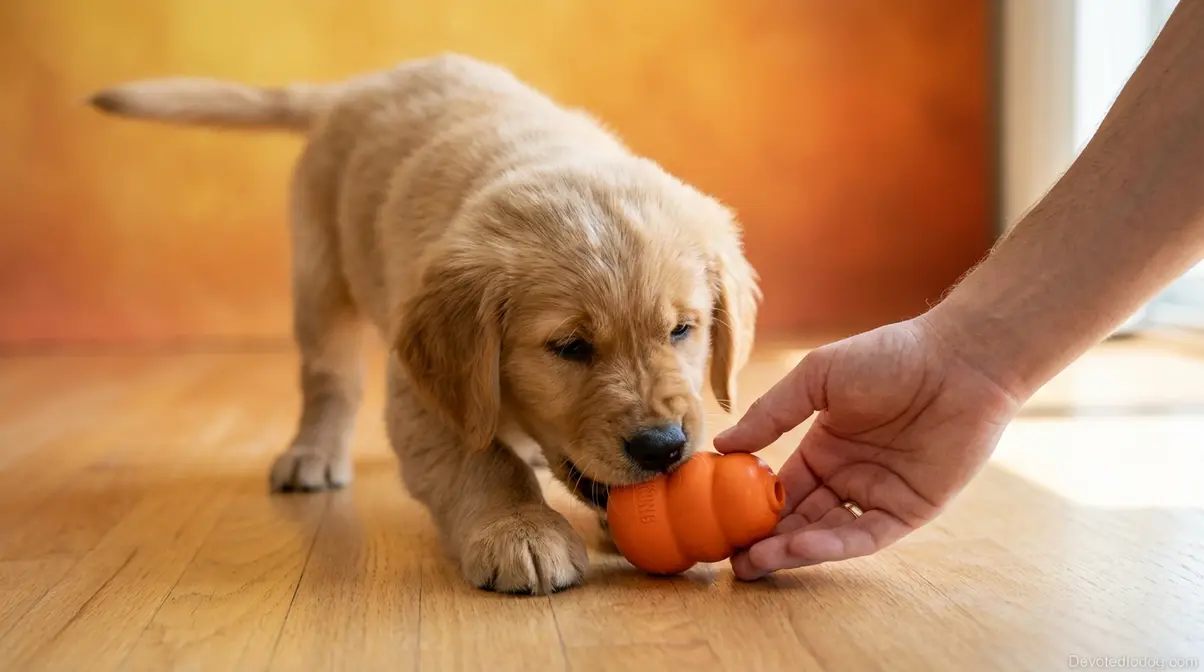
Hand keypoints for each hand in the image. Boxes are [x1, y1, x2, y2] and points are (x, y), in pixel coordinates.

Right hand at [714, 316, 1020, 579]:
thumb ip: (771, 413)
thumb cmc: (890, 357)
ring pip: (826, 534)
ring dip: (791, 551)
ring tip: (753, 563)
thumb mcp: (817, 378)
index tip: (720, 523)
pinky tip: (799, 546)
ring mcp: (878, 495)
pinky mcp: (909, 510)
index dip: (751, 507)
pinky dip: (831, 545)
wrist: (958, 360)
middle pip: (799, 519)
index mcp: (824, 447)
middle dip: (765, 542)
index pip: (781, 488)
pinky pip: (865, 536)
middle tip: (729, 561)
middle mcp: (849, 476)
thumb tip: (721, 445)